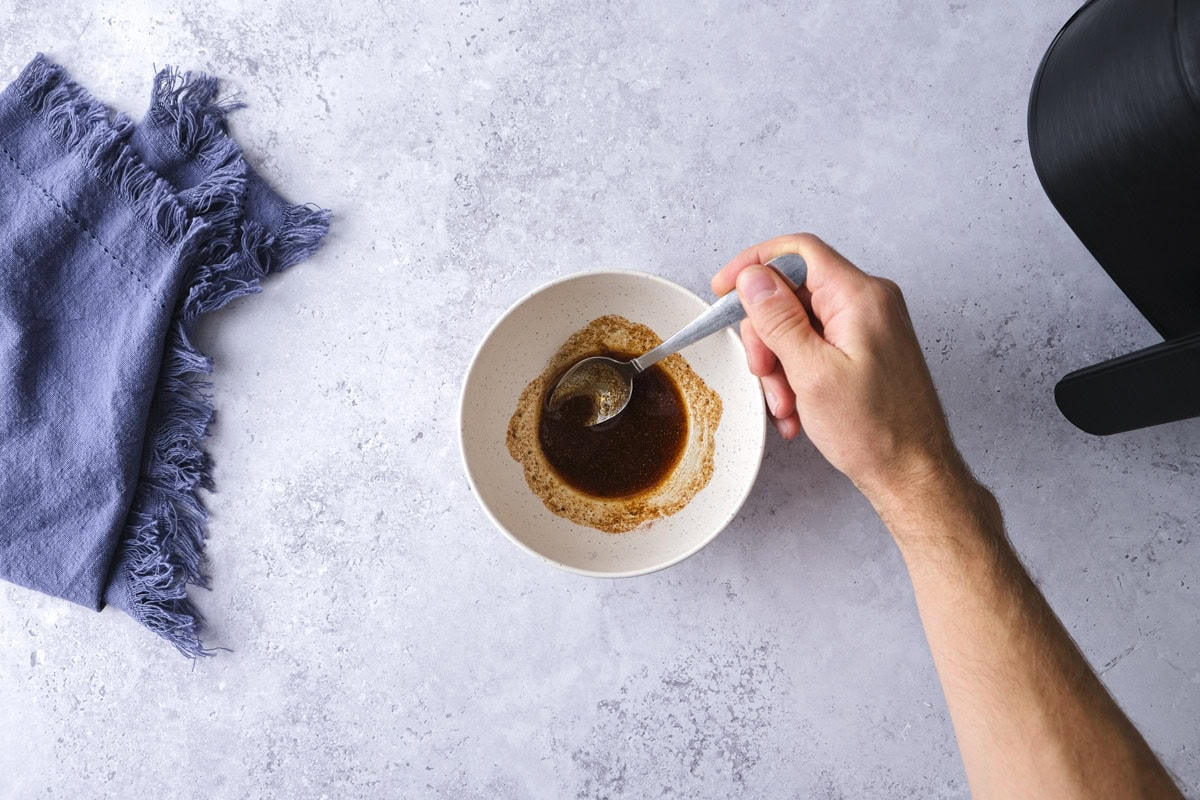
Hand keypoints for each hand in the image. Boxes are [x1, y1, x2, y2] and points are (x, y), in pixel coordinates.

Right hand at [712, 233, 959, 503]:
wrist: (913, 474)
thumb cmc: (875, 432)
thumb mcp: (812, 373)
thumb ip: (779, 319)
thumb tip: (753, 277)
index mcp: (860, 297)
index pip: (797, 251)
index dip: (753, 263)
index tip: (723, 288)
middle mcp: (869, 303)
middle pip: (793, 292)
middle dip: (766, 333)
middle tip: (762, 371)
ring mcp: (868, 327)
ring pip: (799, 323)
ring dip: (780, 363)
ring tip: (784, 404)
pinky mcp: (866, 349)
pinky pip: (816, 346)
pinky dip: (797, 374)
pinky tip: (797, 409)